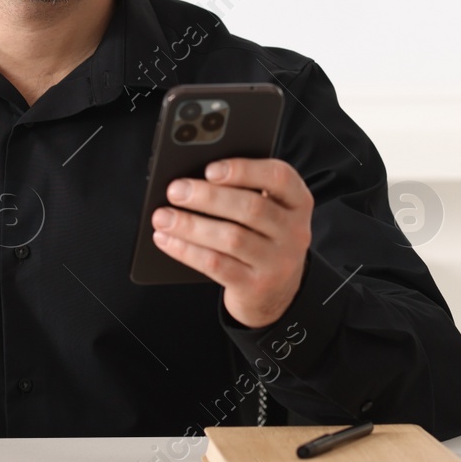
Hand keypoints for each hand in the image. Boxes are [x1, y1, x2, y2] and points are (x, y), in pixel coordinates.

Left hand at [152, 157, 312, 328]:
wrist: (276, 293)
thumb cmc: (262, 238)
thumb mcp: (268, 212)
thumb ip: (243, 191)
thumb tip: (193, 178)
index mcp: (297, 202)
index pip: (279, 177)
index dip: (244, 170)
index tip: (210, 169)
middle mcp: (294, 231)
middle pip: (251, 208)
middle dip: (208, 197)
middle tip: (175, 190)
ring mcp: (277, 261)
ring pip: (231, 238)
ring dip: (191, 225)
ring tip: (162, 217)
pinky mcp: (255, 286)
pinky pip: (216, 265)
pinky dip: (186, 250)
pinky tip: (166, 240)